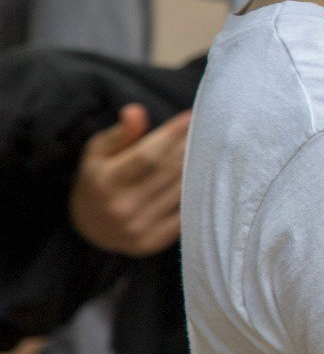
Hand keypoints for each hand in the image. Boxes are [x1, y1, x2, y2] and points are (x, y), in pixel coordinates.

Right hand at [69, 104, 190, 256]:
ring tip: (206, 151)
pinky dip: (195, 195)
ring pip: (180, 191)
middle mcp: (120, 207)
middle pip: (169, 171)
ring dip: (196, 169)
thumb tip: (136, 111)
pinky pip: (184, 214)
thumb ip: (120, 133)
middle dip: (187, 147)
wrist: (88, 228)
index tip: (189, 117)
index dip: (172, 134)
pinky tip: (202, 179)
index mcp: (104, 182)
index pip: (148, 154)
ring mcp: (137, 228)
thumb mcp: (98, 153)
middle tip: (203, 131)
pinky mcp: (152, 242)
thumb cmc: (98, 180)